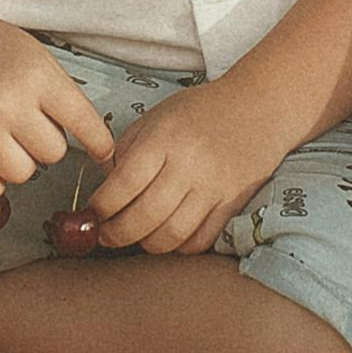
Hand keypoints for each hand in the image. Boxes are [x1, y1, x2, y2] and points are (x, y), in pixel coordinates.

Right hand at [0, 17, 114, 200]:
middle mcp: (8, 99)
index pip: (84, 122)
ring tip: (10, 142)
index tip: (102, 151)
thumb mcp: (37, 57)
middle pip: (53, 153)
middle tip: (32, 128)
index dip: (98, 143)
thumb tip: (94, 144)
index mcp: (37, 75)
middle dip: (47, 144)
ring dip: (20, 163)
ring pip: (21, 172)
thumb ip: (62, 95)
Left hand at [87, 79, 288, 256]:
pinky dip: (179, 247)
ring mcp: (214, 187)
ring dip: (146, 244)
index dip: (101, 207)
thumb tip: (103, 188)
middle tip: (105, 235)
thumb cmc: (200, 111)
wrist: (260, 105)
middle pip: (143, 217)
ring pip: (171, 235)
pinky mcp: (234, 203)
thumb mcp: (156, 117)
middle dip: (116, 234)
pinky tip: (168, 236)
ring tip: (137, 236)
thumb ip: (127, 150)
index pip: (122, 185)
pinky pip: (200, 241)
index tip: (91, 214)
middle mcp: (188, 165)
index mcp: (163, 139)